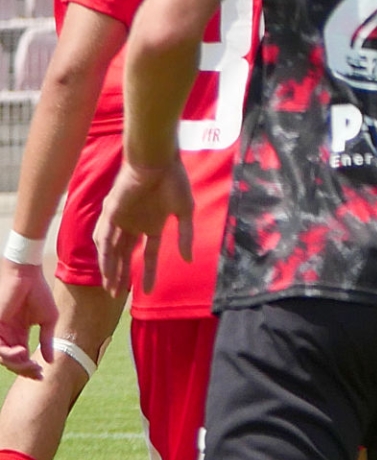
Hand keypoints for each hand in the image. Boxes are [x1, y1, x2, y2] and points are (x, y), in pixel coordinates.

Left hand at [0, 260, 56, 378]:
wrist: (27, 275)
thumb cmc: (39, 292)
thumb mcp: (48, 320)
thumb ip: (47, 340)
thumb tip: (50, 360)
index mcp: (17, 335)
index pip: (20, 358)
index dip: (29, 369)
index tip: (42, 374)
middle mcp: (6, 336)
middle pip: (10, 362)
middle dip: (23, 369)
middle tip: (37, 371)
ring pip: (2, 358)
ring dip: (15, 364)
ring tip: (29, 361)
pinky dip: (8, 354)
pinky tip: (22, 351)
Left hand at [95, 160, 192, 295]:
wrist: (158, 162)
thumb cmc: (174, 182)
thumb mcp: (184, 212)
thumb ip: (185, 236)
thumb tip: (188, 259)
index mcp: (152, 224)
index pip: (149, 254)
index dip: (149, 272)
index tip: (149, 291)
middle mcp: (135, 225)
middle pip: (125, 256)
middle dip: (122, 276)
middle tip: (118, 297)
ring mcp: (121, 220)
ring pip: (112, 250)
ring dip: (111, 269)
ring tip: (111, 288)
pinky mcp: (110, 213)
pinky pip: (104, 237)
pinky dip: (104, 253)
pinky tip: (106, 268)